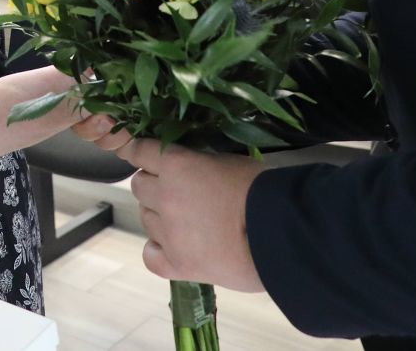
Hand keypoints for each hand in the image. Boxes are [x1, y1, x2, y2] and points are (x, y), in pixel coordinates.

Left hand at [72, 114, 264, 291]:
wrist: (280, 234)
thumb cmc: (262, 191)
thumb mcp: (228, 161)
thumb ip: (198, 163)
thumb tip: (188, 166)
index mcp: (176, 166)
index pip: (138, 151)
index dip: (137, 150)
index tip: (134, 151)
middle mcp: (164, 197)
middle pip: (139, 187)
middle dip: (154, 185)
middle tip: (179, 191)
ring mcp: (168, 233)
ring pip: (145, 219)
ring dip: (159, 216)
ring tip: (188, 221)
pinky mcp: (177, 264)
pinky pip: (149, 256)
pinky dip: (158, 250)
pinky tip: (172, 247)